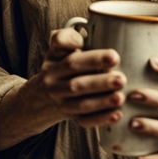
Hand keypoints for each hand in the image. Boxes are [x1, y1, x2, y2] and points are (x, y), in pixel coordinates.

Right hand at [0, 26, 125, 148]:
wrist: (36, 100)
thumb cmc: (57, 68)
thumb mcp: (55, 50)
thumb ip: (67, 39)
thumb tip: (81, 38)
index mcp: (53, 61)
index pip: (64, 56)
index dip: (86, 54)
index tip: (114, 57)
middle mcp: (53, 81)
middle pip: (75, 82)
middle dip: (100, 81)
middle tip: (121, 79)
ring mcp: (60, 101)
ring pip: (80, 103)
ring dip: (101, 101)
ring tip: (120, 97)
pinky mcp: (68, 115)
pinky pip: (84, 120)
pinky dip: (100, 118)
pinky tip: (116, 114)